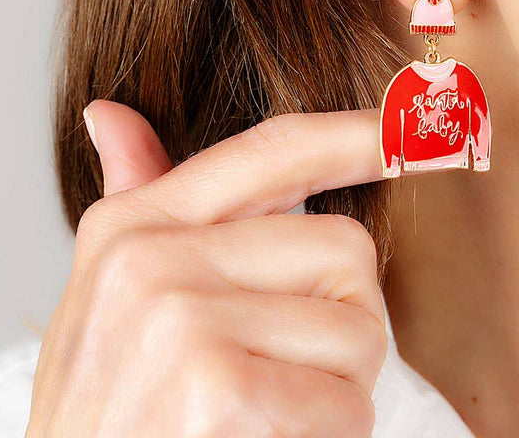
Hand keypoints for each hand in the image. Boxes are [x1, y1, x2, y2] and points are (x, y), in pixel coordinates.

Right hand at [26, 102, 391, 436]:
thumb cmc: (106, 408)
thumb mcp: (104, 295)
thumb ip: (131, 196)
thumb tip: (108, 113)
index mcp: (135, 225)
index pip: (276, 149)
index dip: (357, 135)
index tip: (413, 130)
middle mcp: (154, 259)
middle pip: (345, 248)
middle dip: (343, 320)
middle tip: (285, 372)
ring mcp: (183, 323)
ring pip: (359, 330)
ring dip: (339, 388)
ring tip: (272, 413)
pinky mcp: (221, 393)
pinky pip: (348, 403)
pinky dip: (332, 436)